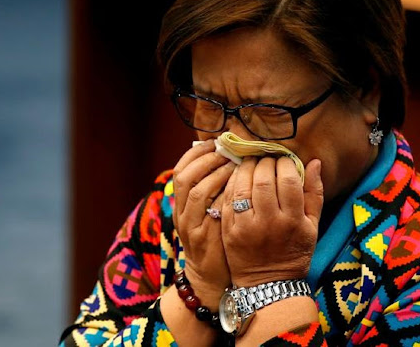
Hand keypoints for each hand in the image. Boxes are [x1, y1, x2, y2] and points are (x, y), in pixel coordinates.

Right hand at [173, 141, 235, 306]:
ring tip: (234, 164)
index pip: (181, 169)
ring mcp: (190, 225)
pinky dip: (223, 194)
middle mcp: (181, 212)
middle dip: (206, 159)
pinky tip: (239, 187)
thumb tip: (228, 157)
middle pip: (185, 176)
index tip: (215, 142)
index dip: (197, 153)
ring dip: (215, 173)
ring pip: (196, 191)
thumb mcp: (208, 212)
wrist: (211, 277)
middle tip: (226, 150)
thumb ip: (213, 189)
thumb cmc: (216, 238)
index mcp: (181, 203)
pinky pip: (211, 210)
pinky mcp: (204, 237)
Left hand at [221, 156, 323, 286]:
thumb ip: (314, 192)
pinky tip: (239, 176)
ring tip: (252, 163)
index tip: (285, 161)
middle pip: (264, 178)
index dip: (285, 163)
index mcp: (292, 220)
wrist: (269, 284)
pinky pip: (228, 198)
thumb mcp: (312, 225)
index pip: (288, 179)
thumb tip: (313, 162)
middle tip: (267, 160)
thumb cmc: (295, 252)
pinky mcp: (229, 229)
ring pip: (243, 185)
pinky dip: (233, 182)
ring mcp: (246, 226)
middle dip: (266, 162)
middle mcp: (268, 222)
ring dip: (247, 167)